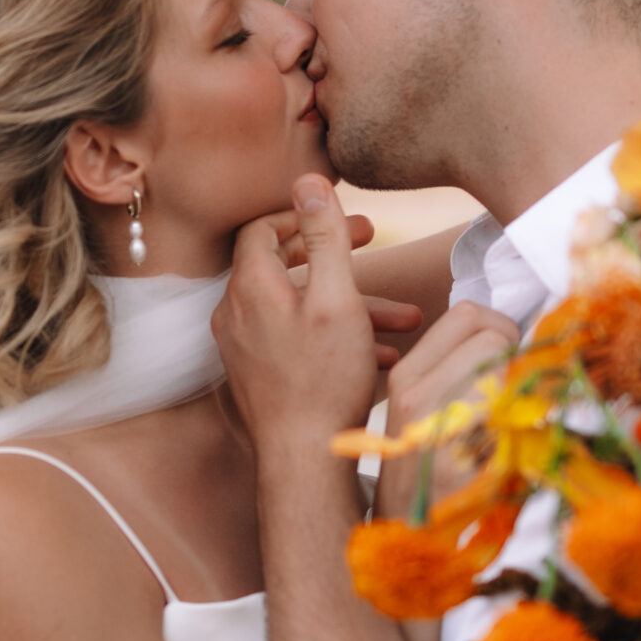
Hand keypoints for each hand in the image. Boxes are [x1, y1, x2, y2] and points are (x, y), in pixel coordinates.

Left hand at [216, 175, 381, 458]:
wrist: (304, 461)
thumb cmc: (325, 379)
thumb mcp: (337, 297)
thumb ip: (325, 235)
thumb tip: (308, 179)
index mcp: (250, 287)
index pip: (265, 228)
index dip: (307, 216)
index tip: (350, 223)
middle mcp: (236, 313)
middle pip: (283, 265)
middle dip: (335, 256)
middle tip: (374, 246)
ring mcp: (244, 347)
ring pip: (298, 307)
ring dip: (349, 304)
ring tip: (404, 318)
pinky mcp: (258, 375)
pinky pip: (295, 339)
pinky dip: (334, 336)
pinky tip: (380, 355)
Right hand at [377, 302, 518, 515]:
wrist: (404, 539)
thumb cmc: (418, 476)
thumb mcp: (416, 415)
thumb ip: (450, 373)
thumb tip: (509, 342)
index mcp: (406, 376)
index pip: (466, 314)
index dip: (499, 326)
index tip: (507, 352)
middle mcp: (419, 393)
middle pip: (494, 334)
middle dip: (518, 352)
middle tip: (520, 384)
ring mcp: (445, 426)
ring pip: (511, 371)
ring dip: (526, 386)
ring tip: (519, 413)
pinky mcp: (474, 461)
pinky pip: (521, 418)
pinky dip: (532, 425)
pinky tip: (522, 444)